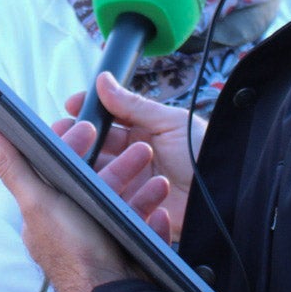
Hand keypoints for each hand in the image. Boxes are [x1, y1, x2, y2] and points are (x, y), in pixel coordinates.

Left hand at [0, 119, 171, 291]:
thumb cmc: (74, 254)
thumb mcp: (39, 202)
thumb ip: (13, 168)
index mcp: (47, 213)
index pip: (57, 170)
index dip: (73, 146)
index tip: (91, 128)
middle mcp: (71, 228)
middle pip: (96, 185)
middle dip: (119, 164)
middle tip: (140, 150)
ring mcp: (100, 243)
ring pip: (124, 206)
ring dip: (142, 190)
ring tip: (158, 180)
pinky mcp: (125, 257)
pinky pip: (143, 233)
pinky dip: (153, 222)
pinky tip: (161, 213)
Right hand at [64, 72, 203, 238]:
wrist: (225, 194)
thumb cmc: (204, 153)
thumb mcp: (170, 122)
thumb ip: (134, 104)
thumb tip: (103, 81)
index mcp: (142, 133)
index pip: (107, 120)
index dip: (88, 113)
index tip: (71, 106)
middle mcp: (133, 158)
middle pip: (97, 148)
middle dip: (79, 140)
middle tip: (66, 135)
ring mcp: (132, 184)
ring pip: (98, 174)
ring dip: (90, 165)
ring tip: (81, 160)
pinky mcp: (133, 210)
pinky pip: (109, 201)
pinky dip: (101, 192)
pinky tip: (95, 184)